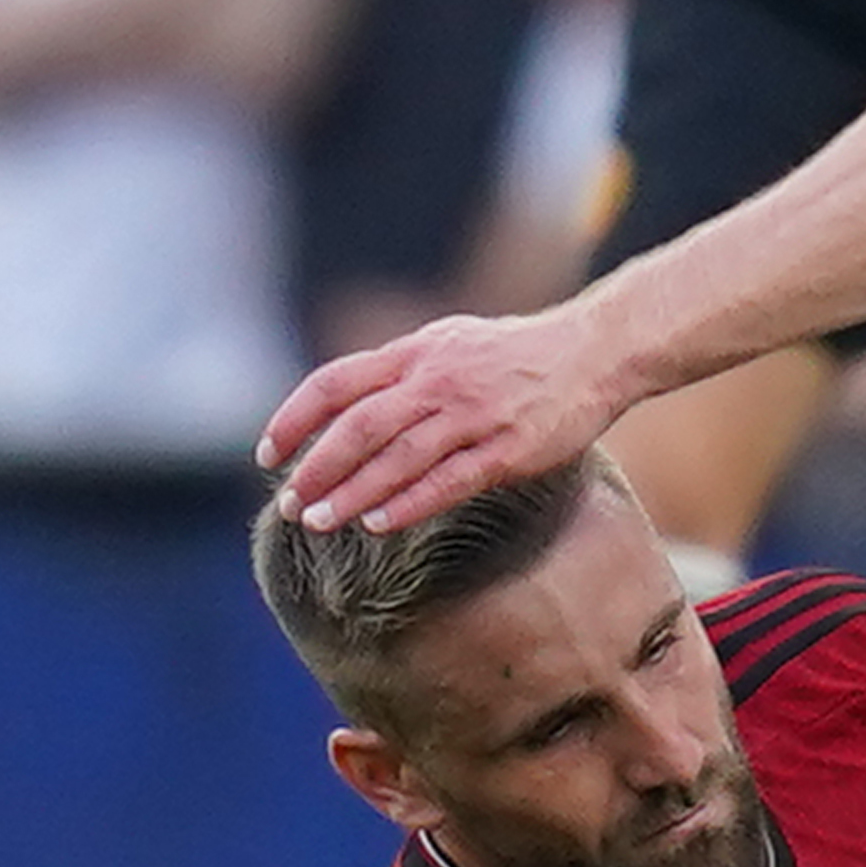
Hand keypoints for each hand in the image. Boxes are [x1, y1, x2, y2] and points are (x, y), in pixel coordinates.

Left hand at [265, 301, 629, 525]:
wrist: (595, 351)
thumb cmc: (518, 354)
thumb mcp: (450, 343)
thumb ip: (400, 372)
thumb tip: (344, 408)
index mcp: (417, 352)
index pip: (336, 382)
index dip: (296, 418)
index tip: (270, 454)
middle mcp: (439, 379)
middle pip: (360, 426)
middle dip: (317, 468)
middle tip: (290, 504)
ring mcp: (474, 415)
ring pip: (398, 458)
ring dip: (352, 493)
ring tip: (319, 523)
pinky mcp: (508, 449)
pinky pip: (449, 481)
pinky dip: (409, 503)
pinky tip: (379, 523)